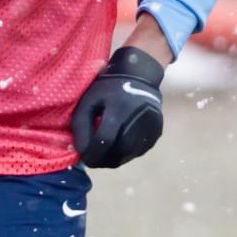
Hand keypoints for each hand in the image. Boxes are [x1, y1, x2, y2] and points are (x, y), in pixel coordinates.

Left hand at [71, 45, 164, 167]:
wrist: (139, 76)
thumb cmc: (108, 88)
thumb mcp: (89, 100)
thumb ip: (80, 125)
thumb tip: (82, 151)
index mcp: (119, 109)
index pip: (105, 141)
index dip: (93, 154)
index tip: (84, 158)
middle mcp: (138, 120)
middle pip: (118, 152)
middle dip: (102, 160)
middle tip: (92, 159)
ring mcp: (150, 127)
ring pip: (128, 155)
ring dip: (113, 159)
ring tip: (103, 153)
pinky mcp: (156, 132)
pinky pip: (138, 151)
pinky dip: (125, 154)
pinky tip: (116, 146)